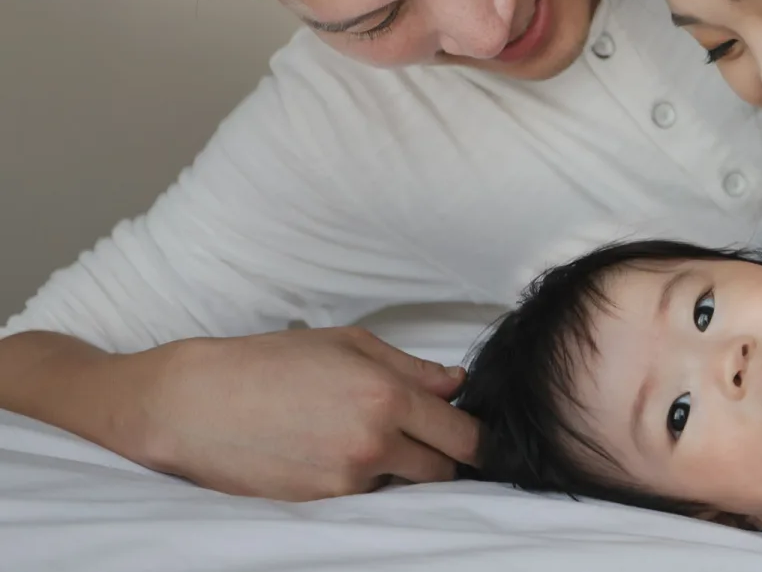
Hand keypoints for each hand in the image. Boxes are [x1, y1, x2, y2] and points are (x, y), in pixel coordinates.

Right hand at [131, 326, 479, 500]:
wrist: (196, 403)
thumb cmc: (271, 361)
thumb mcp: (349, 345)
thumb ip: (411, 368)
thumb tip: (456, 383)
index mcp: (388, 396)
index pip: (462, 435)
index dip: (476, 438)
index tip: (476, 436)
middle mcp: (375, 442)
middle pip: (442, 470)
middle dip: (441, 456)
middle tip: (422, 435)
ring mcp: (347, 479)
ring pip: (402, 486)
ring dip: (400, 469)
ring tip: (366, 437)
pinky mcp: (321, 503)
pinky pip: (365, 497)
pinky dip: (365, 480)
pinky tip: (335, 452)